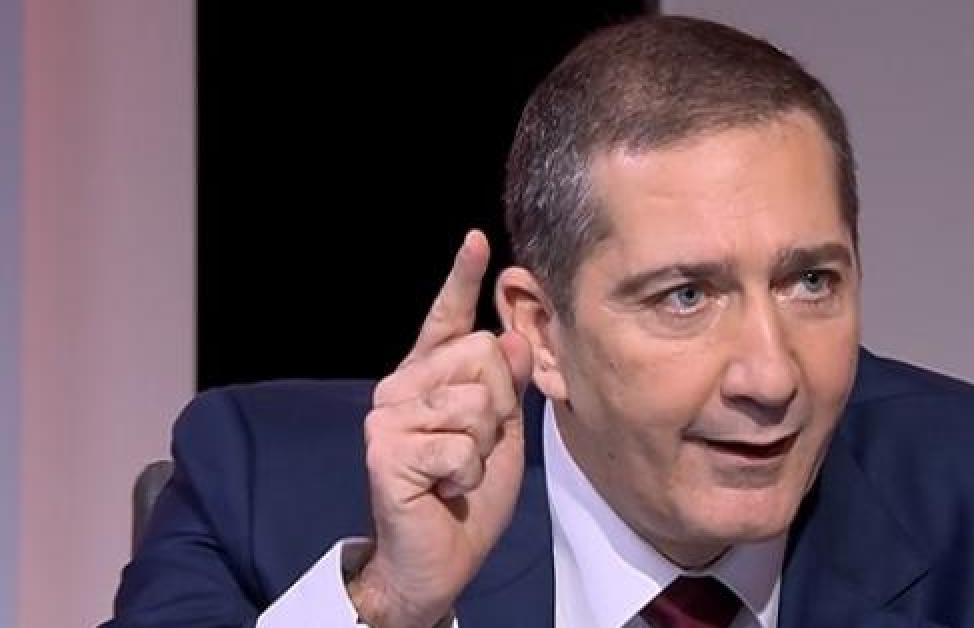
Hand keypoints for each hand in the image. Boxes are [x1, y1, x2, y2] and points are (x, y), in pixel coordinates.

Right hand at [348, 230, 532, 626]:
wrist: (438, 559)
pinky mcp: (386, 448)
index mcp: (429, 377)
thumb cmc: (467, 496)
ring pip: (475, 400)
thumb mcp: (502, 434)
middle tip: (476, 448)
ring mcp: (388, 414)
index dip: (462, 279)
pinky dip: (467, 474)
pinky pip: (461, 444)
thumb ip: (508, 386)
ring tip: (458, 471)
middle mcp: (401, 386)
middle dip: (499, 407)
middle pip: (481, 355)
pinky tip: (445, 489)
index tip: (476, 241)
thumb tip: (513, 337)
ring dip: (484, 447)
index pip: (447, 320)